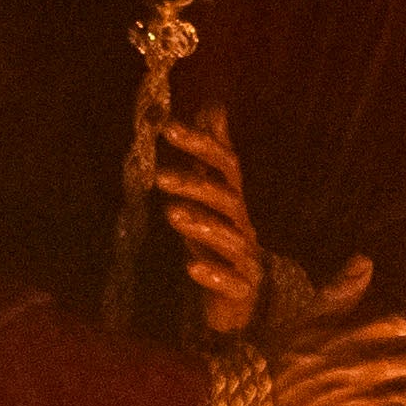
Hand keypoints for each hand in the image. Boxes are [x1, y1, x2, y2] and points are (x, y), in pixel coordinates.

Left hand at [144, 99, 269, 340]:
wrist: (241, 299)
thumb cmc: (220, 241)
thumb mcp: (212, 196)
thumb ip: (211, 155)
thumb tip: (213, 106)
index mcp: (233, 200)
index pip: (224, 164)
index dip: (199, 144)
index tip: (168, 128)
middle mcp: (242, 224)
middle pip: (227, 198)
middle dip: (195, 185)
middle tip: (160, 177)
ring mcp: (245, 258)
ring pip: (230, 238)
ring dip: (201, 224)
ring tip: (171, 213)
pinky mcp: (242, 290)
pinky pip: (232, 282)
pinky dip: (213, 274)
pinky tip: (191, 266)